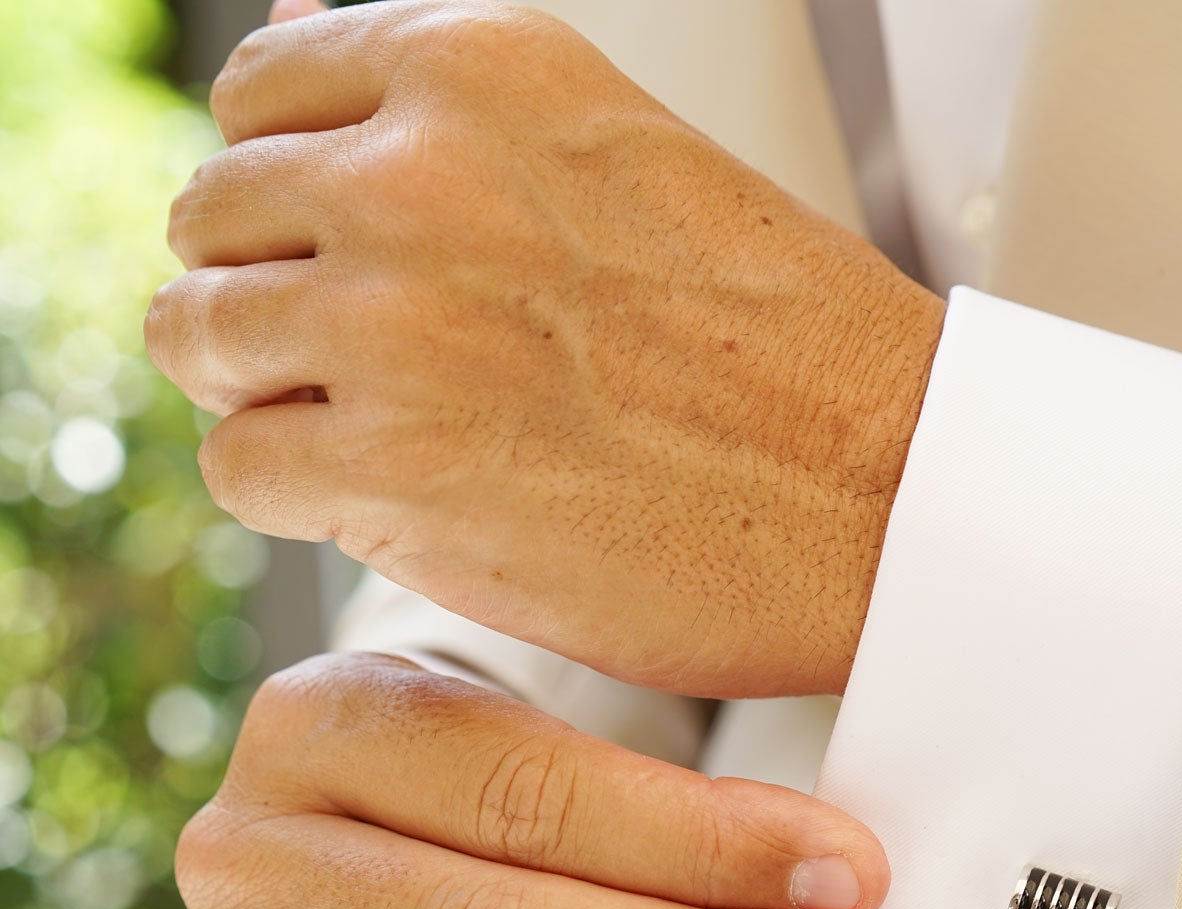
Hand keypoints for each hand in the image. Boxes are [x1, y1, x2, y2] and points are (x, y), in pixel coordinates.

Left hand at [147, 0, 944, 698]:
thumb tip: (289, 26)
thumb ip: (443, 104)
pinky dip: (307, 494)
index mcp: (484, 69)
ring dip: (278, 393)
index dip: (294, 189)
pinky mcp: (387, 464)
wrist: (889, 494)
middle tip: (394, 364)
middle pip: (213, 216)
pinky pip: (239, 466)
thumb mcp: (623, 154)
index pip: (257, 91)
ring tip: (402, 431)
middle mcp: (419, 170)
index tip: (355, 251)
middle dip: (278, 293)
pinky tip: (414, 496)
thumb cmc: (788, 345)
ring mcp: (392, 316)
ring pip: (198, 335)